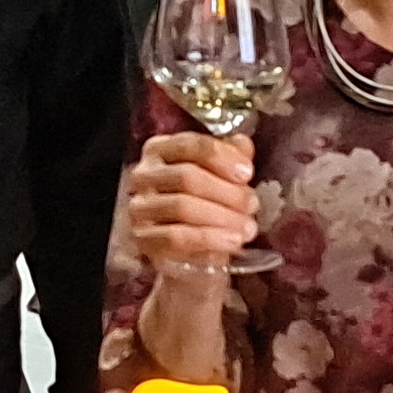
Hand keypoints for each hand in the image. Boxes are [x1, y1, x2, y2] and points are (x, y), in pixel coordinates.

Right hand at [122, 129, 262, 270]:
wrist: (190, 247)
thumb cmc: (205, 202)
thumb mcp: (219, 174)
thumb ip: (230, 156)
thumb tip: (242, 145)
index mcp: (160, 150)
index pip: (190, 145)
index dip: (222, 157)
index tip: (247, 173)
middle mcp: (143, 175)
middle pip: (187, 177)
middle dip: (227, 192)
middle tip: (252, 205)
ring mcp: (139, 208)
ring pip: (182, 207)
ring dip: (222, 217)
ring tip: (248, 228)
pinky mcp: (143, 239)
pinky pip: (176, 238)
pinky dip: (209, 239)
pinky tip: (232, 242)